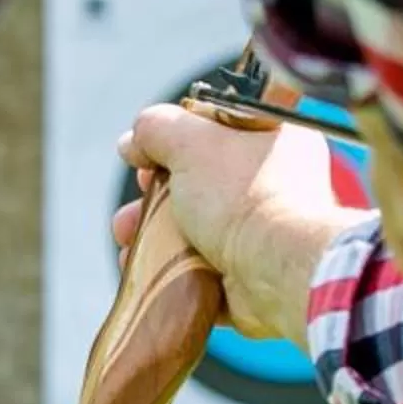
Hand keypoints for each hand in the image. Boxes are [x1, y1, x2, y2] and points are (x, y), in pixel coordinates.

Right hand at [114, 105, 365, 343]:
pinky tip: (139, 264)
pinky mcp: (248, 274)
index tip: (147, 153)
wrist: (275, 273)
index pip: (217, 129)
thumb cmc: (244, 198)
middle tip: (137, 197)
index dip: (176, 138)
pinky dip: (166, 266)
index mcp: (276, 141)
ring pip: (193, 226)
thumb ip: (157, 128)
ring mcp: (262, 233)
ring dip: (151, 230)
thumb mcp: (192, 143)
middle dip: (153, 193)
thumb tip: (134, 140)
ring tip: (126, 236)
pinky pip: (198, 265)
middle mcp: (275, 185)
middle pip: (198, 181)